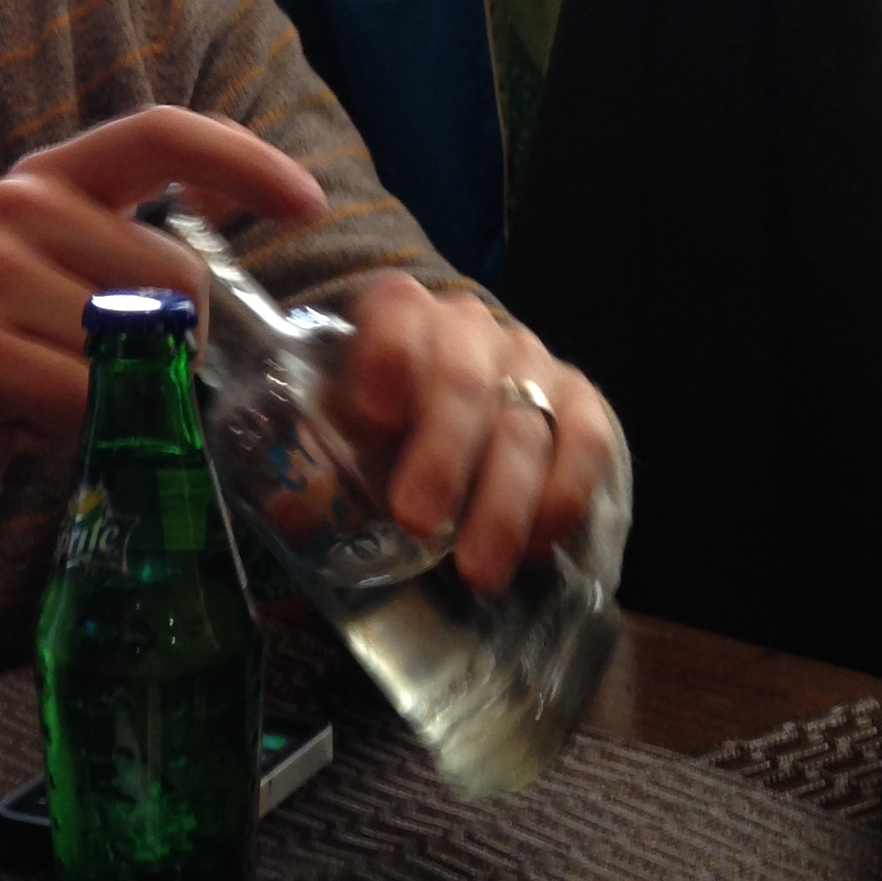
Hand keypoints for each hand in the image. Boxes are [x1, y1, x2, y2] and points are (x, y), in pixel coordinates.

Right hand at [0, 106, 324, 518]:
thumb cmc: (8, 345)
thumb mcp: (72, 271)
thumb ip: (147, 240)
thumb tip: (277, 201)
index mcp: (50, 176)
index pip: (160, 133)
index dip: (243, 160)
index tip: (307, 204)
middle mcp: (16, 205)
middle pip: (177, 272)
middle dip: (176, 340)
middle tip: (112, 370)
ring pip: (137, 342)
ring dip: (121, 391)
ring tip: (58, 389)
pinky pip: (90, 396)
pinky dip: (84, 425)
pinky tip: (32, 417)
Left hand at [331, 274, 620, 592]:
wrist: (448, 388)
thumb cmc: (378, 414)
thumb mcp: (335, 420)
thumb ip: (313, 460)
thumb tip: (294, 514)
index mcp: (398, 310)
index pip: (396, 310)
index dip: (388, 355)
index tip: (375, 413)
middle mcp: (467, 326)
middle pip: (464, 380)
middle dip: (442, 454)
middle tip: (417, 521)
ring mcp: (529, 360)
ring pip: (524, 424)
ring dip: (501, 503)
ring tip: (475, 570)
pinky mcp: (578, 399)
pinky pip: (586, 444)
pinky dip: (561, 499)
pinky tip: (534, 548)